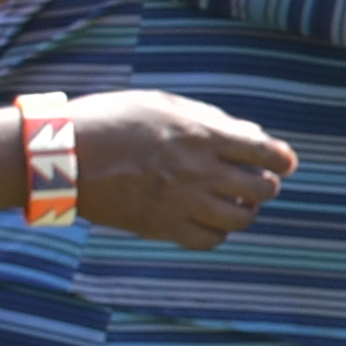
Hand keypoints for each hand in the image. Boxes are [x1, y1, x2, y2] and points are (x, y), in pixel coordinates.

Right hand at [68, 86, 296, 246]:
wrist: (60, 155)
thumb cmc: (109, 120)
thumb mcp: (161, 105)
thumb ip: (210, 119)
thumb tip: (250, 134)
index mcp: (202, 135)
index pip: (266, 152)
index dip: (283, 159)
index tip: (284, 163)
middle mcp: (199, 171)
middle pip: (262, 189)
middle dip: (266, 185)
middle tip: (256, 182)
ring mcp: (182, 202)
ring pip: (242, 219)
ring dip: (245, 210)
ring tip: (233, 203)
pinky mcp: (162, 227)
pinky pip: (210, 240)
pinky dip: (218, 233)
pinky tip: (208, 221)